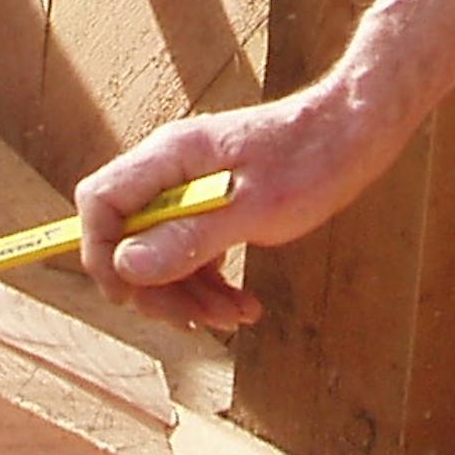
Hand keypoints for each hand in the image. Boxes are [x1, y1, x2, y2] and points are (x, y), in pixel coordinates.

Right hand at [72, 82, 409, 333]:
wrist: (353, 134)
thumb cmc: (310, 160)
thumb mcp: (253, 209)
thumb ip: (188, 237)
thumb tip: (127, 266)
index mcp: (168, 157)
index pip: (100, 202)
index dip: (101, 252)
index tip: (131, 297)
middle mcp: (170, 170)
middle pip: (128, 237)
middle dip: (155, 287)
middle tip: (196, 321)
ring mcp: (190, 187)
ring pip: (162, 252)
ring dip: (189, 293)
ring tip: (235, 317)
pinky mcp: (214, 204)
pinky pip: (192, 250)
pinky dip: (210, 282)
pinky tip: (243, 305)